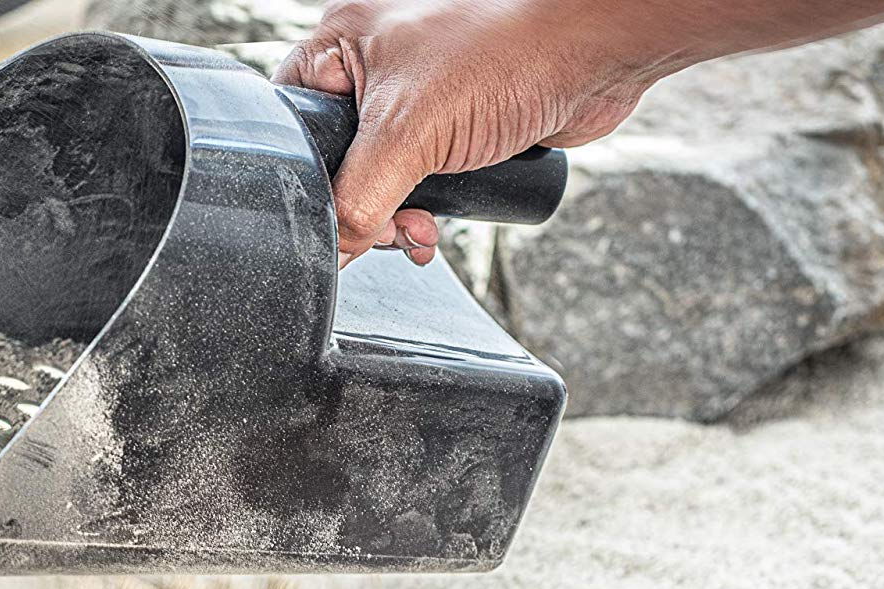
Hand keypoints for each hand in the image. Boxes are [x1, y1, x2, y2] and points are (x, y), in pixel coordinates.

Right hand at [273, 0, 672, 267]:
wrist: (594, 58)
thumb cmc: (508, 54)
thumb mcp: (409, 134)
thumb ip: (357, 198)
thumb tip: (333, 249)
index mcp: (342, 45)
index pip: (289, 120)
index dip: (302, 174)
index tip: (326, 214)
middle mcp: (374, 68)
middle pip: (335, 161)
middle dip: (360, 208)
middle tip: (385, 228)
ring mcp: (414, 99)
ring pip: (377, 180)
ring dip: (395, 217)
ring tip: (420, 231)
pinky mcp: (450, 128)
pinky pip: (416, 183)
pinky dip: (424, 211)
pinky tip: (437, 227)